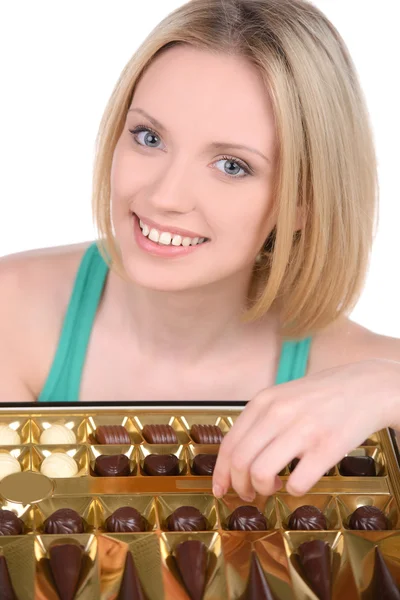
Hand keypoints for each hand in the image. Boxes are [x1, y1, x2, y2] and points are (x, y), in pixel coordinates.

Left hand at [212, 358, 399, 499]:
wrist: (365, 387)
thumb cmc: (321, 396)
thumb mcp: (282, 397)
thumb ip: (259, 422)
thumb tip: (235, 459)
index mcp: (263, 402)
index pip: (229, 444)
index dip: (221, 473)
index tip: (220, 489)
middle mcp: (278, 413)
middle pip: (240, 462)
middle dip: (239, 486)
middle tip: (248, 493)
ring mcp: (302, 430)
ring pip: (261, 474)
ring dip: (262, 489)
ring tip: (274, 486)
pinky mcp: (327, 447)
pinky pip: (297, 484)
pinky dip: (293, 491)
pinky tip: (299, 481)